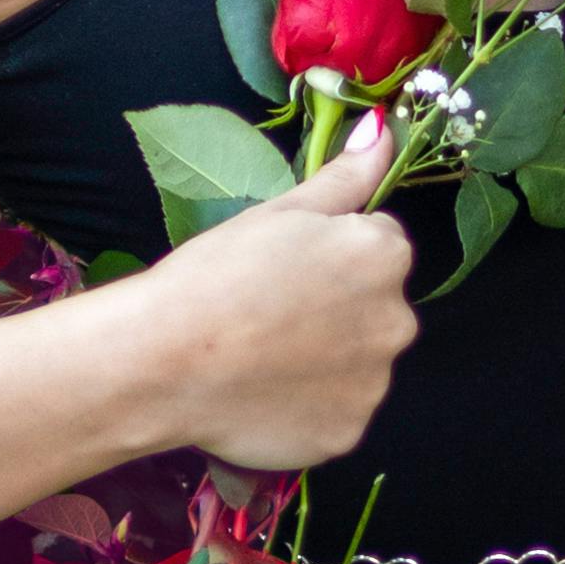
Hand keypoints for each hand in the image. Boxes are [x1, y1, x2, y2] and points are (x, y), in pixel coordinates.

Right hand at [115, 126, 418, 470]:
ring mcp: (375, 384)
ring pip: (358, 364)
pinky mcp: (349, 434)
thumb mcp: (281, 210)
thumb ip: (345, 176)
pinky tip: (263, 397)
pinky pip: (336, 414)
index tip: (285, 269)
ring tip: (261, 360)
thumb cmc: (217, 274)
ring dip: (326, 362)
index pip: (379, 247)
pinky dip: (309, 408)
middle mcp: (398, 320)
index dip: (329, 256)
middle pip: (375, 309)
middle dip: (337, 310)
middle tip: (269, 316)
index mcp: (384, 255)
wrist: (165, 360)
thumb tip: (386, 129)